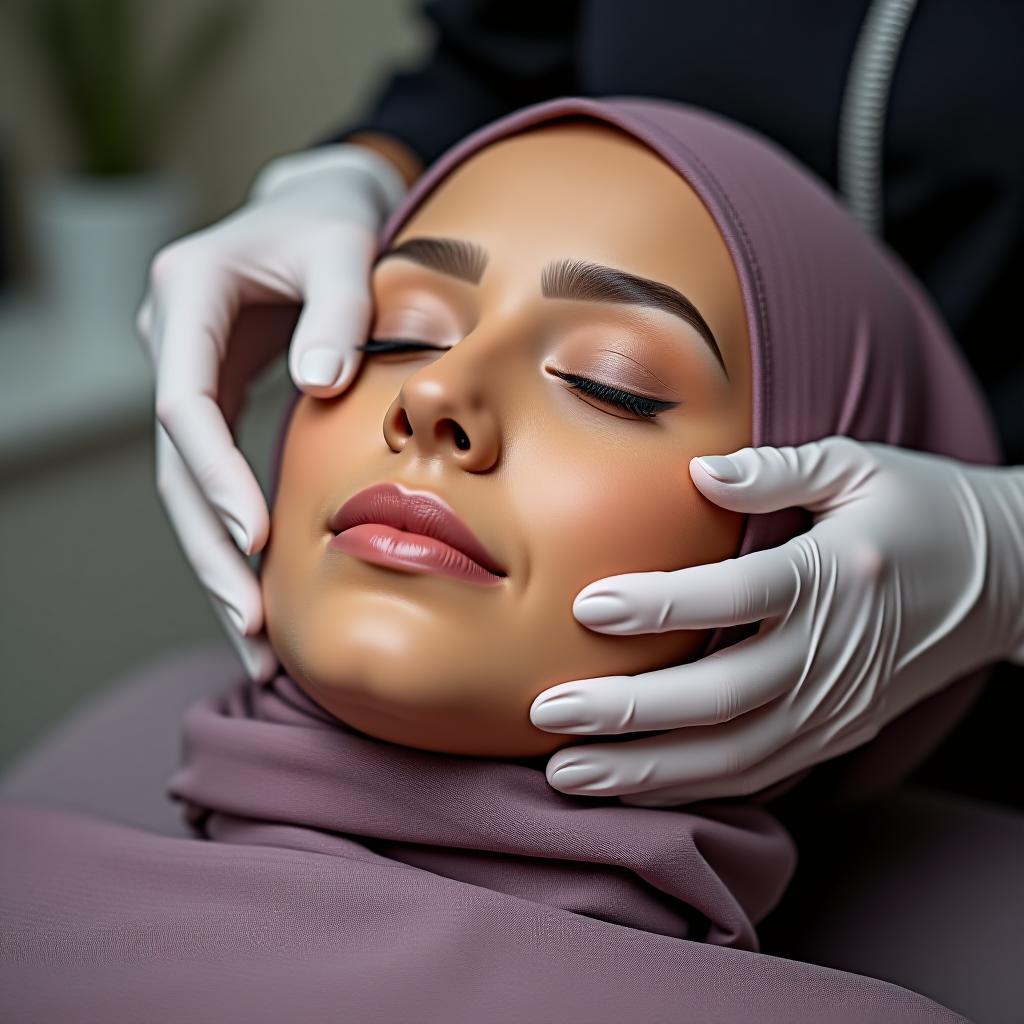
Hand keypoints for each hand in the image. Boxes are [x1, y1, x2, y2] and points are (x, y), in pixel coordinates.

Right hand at [137, 145, 407, 680]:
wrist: (315, 210)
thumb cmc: (331, 221)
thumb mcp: (343, 244)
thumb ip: (338, 306)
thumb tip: (322, 385)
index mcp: (185, 295)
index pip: (183, 404)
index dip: (213, 476)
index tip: (255, 539)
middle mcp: (172, 342)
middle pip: (174, 467)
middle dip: (210, 549)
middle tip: (250, 627)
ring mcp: (188, 376)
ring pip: (186, 487)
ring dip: (218, 563)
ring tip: (256, 643)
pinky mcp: (214, 400)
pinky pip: (215, 478)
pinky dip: (237, 536)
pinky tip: (263, 593)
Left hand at [530, 437, 1023, 804]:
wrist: (1010, 580)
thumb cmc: (921, 510)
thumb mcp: (860, 467)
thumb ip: (778, 468)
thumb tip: (701, 473)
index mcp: (838, 575)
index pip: (739, 595)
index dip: (662, 605)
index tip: (588, 606)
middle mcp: (834, 652)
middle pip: (724, 696)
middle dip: (630, 712)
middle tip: (548, 713)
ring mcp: (837, 705)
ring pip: (734, 755)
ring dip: (647, 771)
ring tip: (566, 775)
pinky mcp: (837, 733)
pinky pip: (758, 772)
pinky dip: (691, 788)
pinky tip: (631, 788)